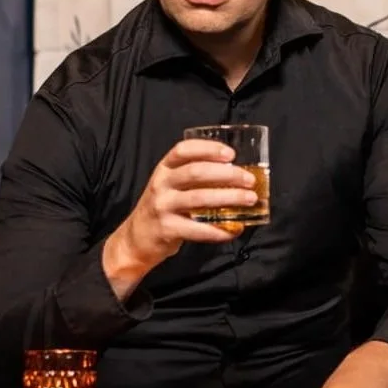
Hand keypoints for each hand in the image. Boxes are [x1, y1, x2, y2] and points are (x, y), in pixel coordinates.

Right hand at [103, 138, 257, 290]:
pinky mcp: (167, 229)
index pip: (183, 150)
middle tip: (249, 180)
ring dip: (229, 198)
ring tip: (250, 199)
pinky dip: (219, 230)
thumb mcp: (171, 186)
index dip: (208, 149)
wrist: (136, 238)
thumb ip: (194, 178)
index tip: (231, 154)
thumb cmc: (163, 207)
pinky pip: (198, 229)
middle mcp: (161, 184)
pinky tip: (235, 229)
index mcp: (164, 168)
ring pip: (200, 198)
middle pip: (196, 172)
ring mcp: (162, 206)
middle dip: (227, 174)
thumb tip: (236, 176)